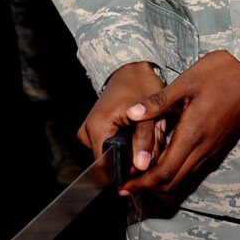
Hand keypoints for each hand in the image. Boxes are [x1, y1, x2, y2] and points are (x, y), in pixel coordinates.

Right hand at [79, 62, 162, 176]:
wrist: (131, 70)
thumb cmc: (141, 86)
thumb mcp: (150, 113)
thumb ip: (145, 140)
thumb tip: (141, 166)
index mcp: (96, 128)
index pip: (109, 166)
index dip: (130, 169)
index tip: (149, 159)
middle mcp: (87, 134)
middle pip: (112, 163)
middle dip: (136, 159)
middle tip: (153, 140)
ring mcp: (88, 135)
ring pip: (115, 157)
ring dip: (135, 152)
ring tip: (147, 133)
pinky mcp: (94, 134)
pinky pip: (113, 149)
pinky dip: (130, 146)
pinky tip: (139, 133)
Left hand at [118, 50, 239, 197]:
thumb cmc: (221, 71)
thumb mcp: (186, 82)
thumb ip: (158, 102)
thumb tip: (132, 114)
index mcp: (193, 133)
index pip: (165, 171)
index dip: (143, 184)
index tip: (125, 187)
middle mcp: (204, 146)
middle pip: (174, 180)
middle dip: (149, 188)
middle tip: (128, 186)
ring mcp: (214, 146)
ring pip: (186, 175)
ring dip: (163, 181)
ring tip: (142, 177)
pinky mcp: (220, 142)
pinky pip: (196, 165)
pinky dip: (178, 170)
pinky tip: (166, 161)